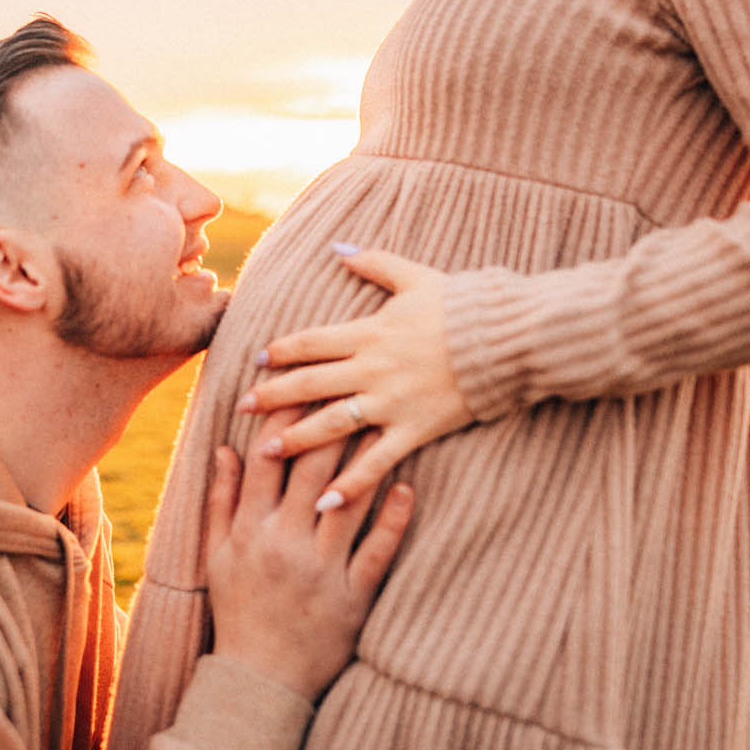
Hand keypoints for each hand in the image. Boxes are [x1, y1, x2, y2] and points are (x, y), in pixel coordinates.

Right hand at [203, 410, 414, 701]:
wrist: (261, 679)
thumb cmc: (238, 609)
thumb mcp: (217, 554)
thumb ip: (222, 499)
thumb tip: (225, 446)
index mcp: (250, 531)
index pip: (267, 461)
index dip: (284, 417)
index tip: (300, 381)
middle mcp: (285, 544)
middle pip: (311, 472)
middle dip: (330, 424)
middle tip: (352, 385)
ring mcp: (321, 570)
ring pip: (347, 502)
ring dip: (367, 460)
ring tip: (385, 422)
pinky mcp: (353, 596)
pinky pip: (377, 550)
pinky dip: (393, 517)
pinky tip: (407, 485)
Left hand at [235, 247, 475, 512]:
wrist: (508, 339)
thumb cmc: (464, 305)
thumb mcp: (415, 276)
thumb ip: (374, 262)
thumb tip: (337, 246)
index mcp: (369, 331)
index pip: (311, 343)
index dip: (281, 351)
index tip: (258, 360)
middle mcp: (373, 369)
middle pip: (310, 384)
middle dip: (272, 396)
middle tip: (241, 407)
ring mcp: (392, 402)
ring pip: (332, 424)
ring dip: (296, 439)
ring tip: (266, 452)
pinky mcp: (415, 429)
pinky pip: (376, 462)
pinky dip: (349, 484)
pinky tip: (324, 502)